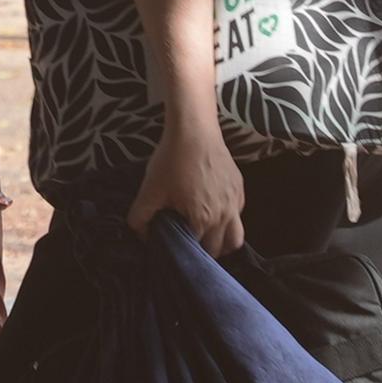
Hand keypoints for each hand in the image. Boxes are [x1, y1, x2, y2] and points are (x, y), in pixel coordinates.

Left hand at [130, 123, 246, 254]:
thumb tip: (142, 236)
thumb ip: (140, 219)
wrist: (194, 131)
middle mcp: (225, 216)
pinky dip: (228, 221)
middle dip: (204, 252)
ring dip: (222, 241)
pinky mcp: (240, 189)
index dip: (182, 251)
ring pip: (236, 237)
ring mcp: (236, 202)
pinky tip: (211, 210)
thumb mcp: (149, 191)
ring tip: (205, 234)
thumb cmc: (171, 161)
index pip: (196, 250)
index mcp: (203, 220)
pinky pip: (238, 215)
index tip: (173, 246)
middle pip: (219, 250)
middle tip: (187, 242)